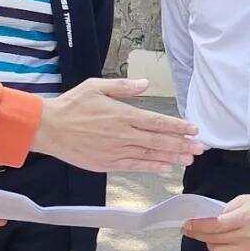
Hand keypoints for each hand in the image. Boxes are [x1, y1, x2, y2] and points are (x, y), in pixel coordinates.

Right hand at [32, 77, 204, 172]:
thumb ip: (123, 86)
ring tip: (189, 159)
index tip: (193, 129)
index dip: (178, 127)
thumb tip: (145, 84)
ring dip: (171, 157)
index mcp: (122, 114)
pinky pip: (134, 166)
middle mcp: (123, 134)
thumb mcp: (96, 86)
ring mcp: (116, 151)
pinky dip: (150, 167)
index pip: (157, 122)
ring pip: (150, 155)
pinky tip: (164, 167)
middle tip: (200, 148)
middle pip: (159, 140)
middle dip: (182, 144)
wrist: (49, 128)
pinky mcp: (107, 164)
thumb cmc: (72, 105)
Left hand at [183, 194, 249, 250]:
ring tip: (209, 236)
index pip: (215, 226)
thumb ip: (226, 210)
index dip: (198, 226)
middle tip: (190, 229)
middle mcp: (248, 238)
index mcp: (246, 219)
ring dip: (209, 244)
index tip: (186, 224)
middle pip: (214, 240)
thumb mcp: (245, 200)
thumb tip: (208, 220)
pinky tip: (219, 246)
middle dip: (198, 234)